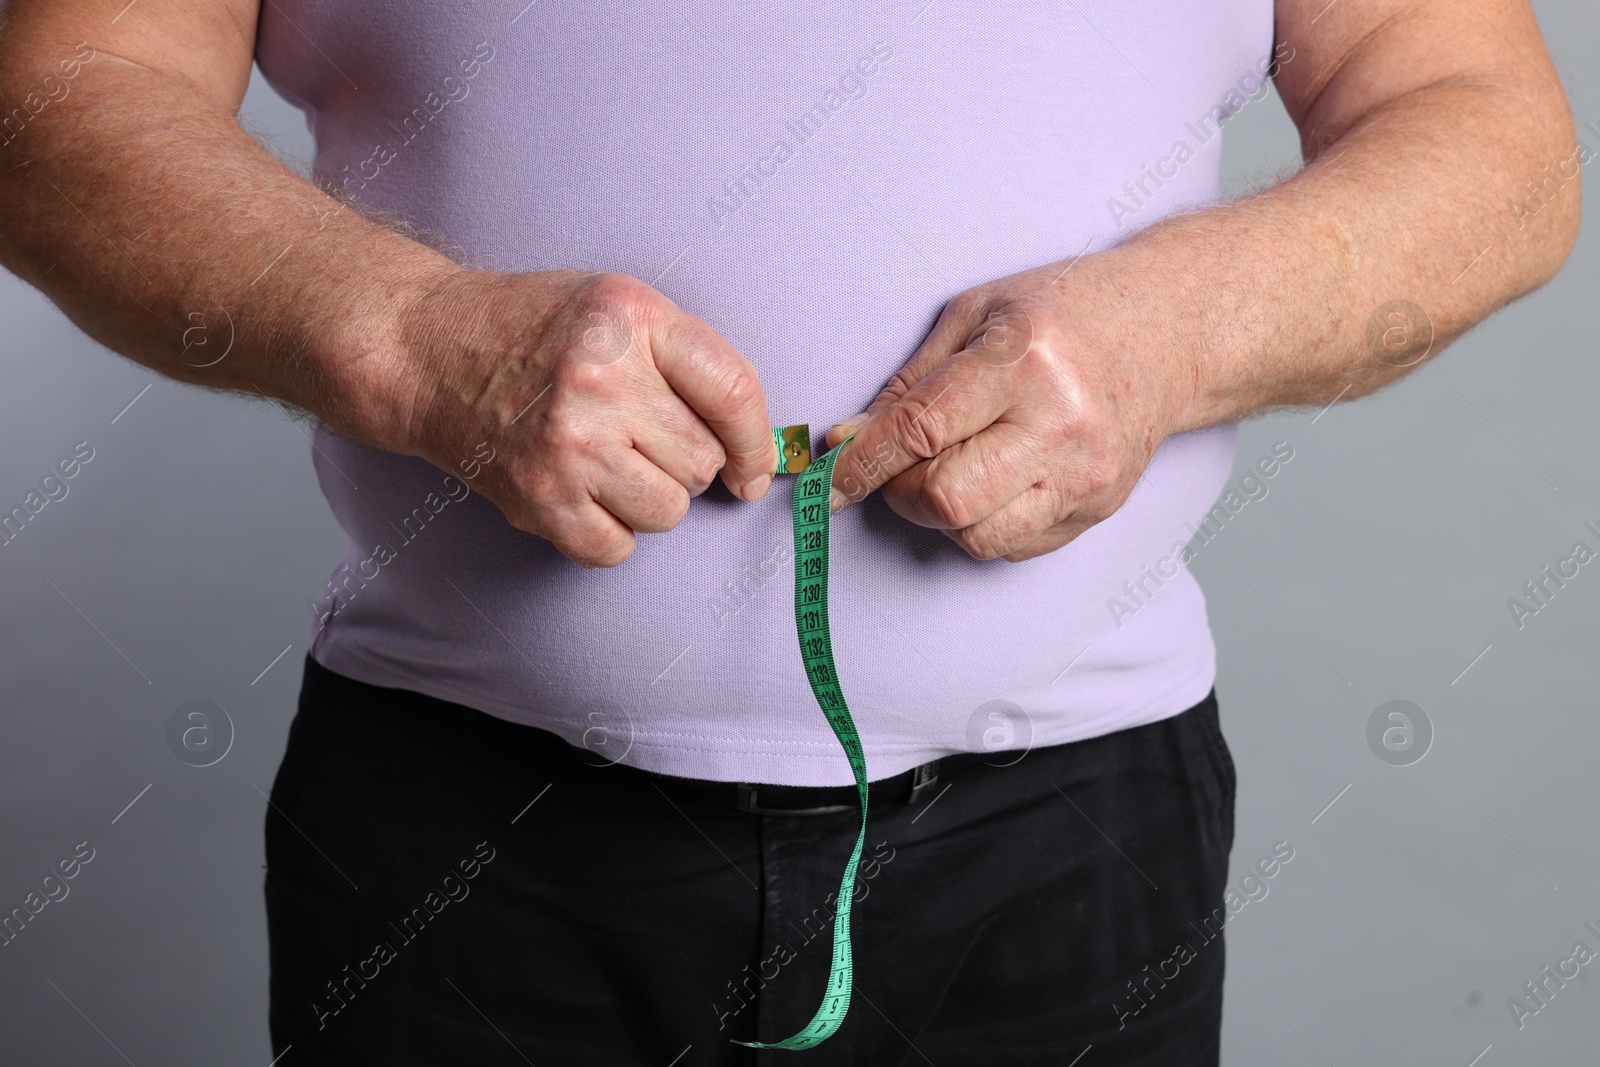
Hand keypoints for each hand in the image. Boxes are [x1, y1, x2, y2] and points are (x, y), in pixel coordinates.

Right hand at [386, 268, 774, 567]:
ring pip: (668, 511)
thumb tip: (759, 455)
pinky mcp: (538, 498)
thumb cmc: (540, 330)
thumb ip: (693, 364)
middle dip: (685, 461)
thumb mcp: (622, 309)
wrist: (430, 351)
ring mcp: (567, 444)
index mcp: (633, 320)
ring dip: (651, 499)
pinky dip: (609, 532)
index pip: (733, 394)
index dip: (756, 444)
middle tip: (639, 438)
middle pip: (702, 463)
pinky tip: (583, 492)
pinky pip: (616, 548)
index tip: (753, 468)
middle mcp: (601, 381)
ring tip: (610, 462)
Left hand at [823, 260, 1192, 561]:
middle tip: (898, 468)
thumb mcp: (976, 315)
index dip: (863, 464)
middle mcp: (1060, 423)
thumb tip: (849, 443)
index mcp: (1023, 361)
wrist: (1168, 332)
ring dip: (941, 516)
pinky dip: (983, 524)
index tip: (830, 482)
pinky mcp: (1098, 508)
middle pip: (947, 499)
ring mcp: (1085, 474)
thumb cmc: (1064, 313)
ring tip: (947, 472)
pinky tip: (992, 482)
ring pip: (978, 537)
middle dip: (901, 492)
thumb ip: (909, 384)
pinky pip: (1013, 546)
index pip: (920, 431)